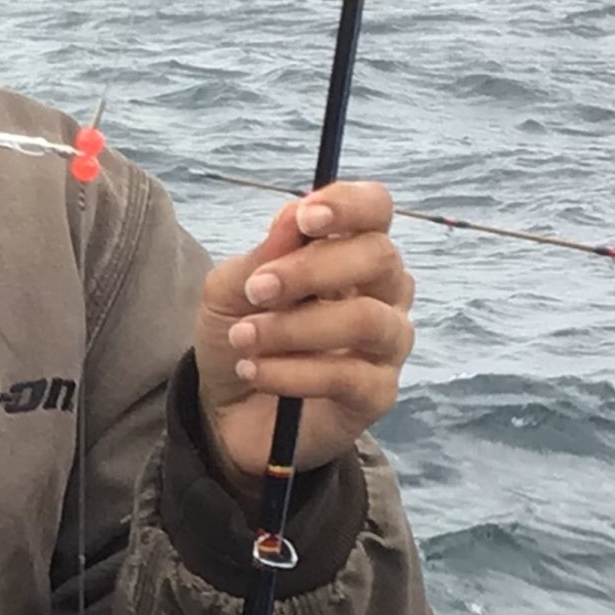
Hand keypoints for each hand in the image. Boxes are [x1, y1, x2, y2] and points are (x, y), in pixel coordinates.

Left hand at [193, 180, 414, 488]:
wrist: (227, 409)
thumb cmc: (241, 333)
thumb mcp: (231, 290)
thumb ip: (264, 255)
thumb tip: (293, 214)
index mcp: (352, 252)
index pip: (375, 209)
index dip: (348, 205)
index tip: (304, 218)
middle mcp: (383, 292)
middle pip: (379, 257)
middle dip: (311, 269)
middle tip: (256, 291)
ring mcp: (387, 344)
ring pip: (366, 319)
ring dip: (294, 326)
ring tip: (244, 338)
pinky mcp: (377, 394)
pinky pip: (347, 376)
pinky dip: (291, 372)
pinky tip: (254, 371)